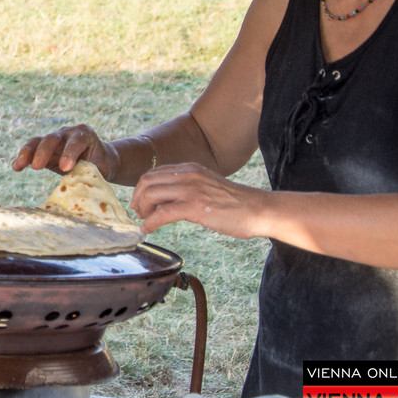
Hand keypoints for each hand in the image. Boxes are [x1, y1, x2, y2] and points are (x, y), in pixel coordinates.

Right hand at [12, 123, 118, 177]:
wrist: (100, 159)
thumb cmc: (102, 164)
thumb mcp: (100, 168)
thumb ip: (89, 173)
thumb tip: (77, 185)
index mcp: (85, 134)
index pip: (76, 142)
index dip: (70, 154)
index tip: (65, 167)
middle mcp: (67, 132)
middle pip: (52, 139)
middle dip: (44, 152)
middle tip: (38, 167)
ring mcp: (54, 139)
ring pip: (38, 141)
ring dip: (27, 153)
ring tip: (19, 165)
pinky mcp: (44, 148)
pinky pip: (32, 150)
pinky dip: (24, 158)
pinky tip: (16, 167)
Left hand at [130, 163, 267, 237]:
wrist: (259, 209)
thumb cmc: (236, 203)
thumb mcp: (207, 186)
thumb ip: (188, 188)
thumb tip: (168, 201)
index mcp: (190, 168)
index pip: (154, 173)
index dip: (141, 188)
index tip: (140, 202)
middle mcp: (188, 174)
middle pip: (147, 180)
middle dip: (137, 197)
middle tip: (138, 212)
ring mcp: (191, 189)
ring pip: (151, 194)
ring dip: (142, 209)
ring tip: (144, 221)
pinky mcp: (195, 206)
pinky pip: (162, 213)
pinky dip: (150, 222)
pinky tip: (148, 229)